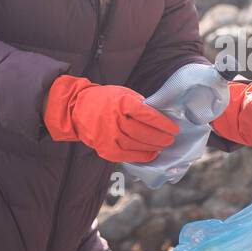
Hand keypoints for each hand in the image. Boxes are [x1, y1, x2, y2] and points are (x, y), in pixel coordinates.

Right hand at [43, 75, 179, 162]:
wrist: (77, 108)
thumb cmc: (106, 100)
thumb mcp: (123, 94)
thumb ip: (140, 104)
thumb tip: (160, 116)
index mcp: (121, 103)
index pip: (147, 114)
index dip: (162, 123)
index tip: (174, 128)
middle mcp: (114, 119)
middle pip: (142, 132)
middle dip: (160, 137)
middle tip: (171, 139)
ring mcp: (108, 135)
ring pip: (136, 144)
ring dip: (153, 147)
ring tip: (162, 146)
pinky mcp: (105, 148)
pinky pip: (127, 155)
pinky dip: (141, 156)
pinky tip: (151, 154)